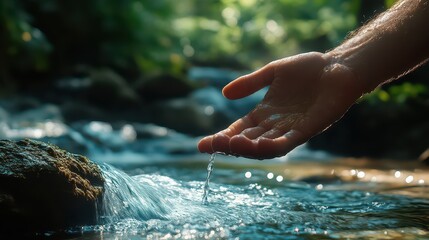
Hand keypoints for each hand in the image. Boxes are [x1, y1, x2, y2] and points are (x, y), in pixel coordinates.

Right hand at [198, 52, 364, 158]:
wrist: (338, 67)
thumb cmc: (308, 69)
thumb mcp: (272, 72)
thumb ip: (250, 83)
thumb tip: (224, 94)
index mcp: (264, 113)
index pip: (239, 129)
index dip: (221, 137)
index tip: (202, 144)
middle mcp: (274, 125)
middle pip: (247, 141)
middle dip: (228, 145)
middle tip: (210, 146)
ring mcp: (290, 129)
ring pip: (264, 146)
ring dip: (247, 148)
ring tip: (230, 145)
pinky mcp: (307, 130)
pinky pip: (287, 142)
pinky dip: (272, 146)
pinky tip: (259, 144)